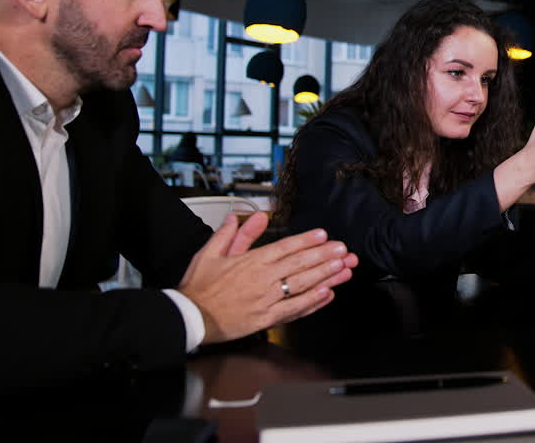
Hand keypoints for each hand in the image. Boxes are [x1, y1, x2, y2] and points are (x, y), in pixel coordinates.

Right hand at [179, 212, 358, 343]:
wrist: (190, 316)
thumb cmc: (200, 286)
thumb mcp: (211, 252)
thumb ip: (233, 233)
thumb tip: (247, 216)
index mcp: (251, 261)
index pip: (285, 247)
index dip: (307, 241)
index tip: (323, 235)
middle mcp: (263, 279)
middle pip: (299, 264)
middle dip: (324, 256)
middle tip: (343, 250)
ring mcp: (267, 299)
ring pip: (302, 285)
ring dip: (325, 276)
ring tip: (343, 268)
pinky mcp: (266, 319)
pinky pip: (294, 309)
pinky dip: (312, 302)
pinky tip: (326, 294)